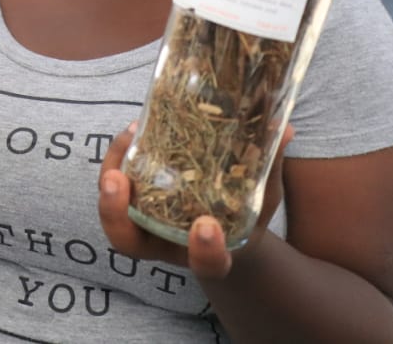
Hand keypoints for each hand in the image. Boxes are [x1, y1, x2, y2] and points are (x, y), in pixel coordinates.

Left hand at [96, 120, 294, 279]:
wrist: (222, 229)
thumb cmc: (242, 216)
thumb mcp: (261, 197)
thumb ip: (269, 169)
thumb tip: (283, 128)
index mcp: (209, 254)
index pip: (206, 264)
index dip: (205, 251)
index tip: (207, 226)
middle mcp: (167, 244)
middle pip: (128, 242)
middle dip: (116, 214)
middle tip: (117, 180)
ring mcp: (145, 224)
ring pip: (111, 212)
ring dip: (109, 180)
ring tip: (126, 139)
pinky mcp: (133, 200)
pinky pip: (113, 184)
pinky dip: (118, 157)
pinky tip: (133, 128)